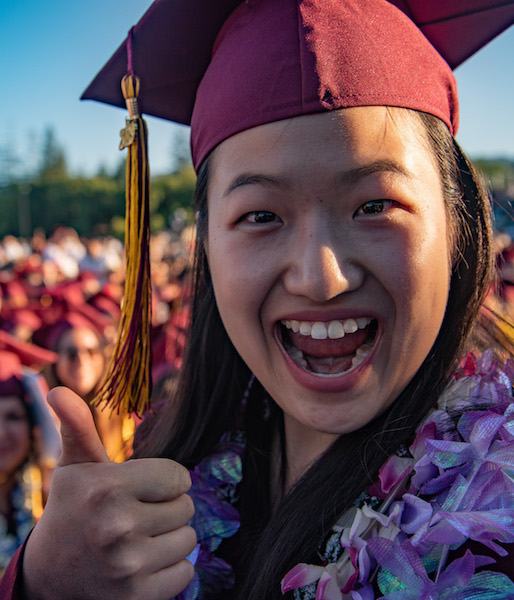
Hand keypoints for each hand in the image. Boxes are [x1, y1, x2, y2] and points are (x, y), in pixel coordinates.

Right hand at [23, 387, 195, 599]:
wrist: (49, 573)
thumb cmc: (72, 509)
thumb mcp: (75, 466)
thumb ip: (77, 426)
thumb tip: (59, 389)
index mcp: (106, 487)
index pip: (179, 476)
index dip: (166, 481)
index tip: (146, 488)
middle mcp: (117, 525)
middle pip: (187, 507)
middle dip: (169, 507)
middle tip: (140, 514)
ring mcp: (127, 565)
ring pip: (189, 539)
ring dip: (171, 537)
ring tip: (141, 538)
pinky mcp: (136, 596)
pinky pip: (185, 572)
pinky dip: (171, 568)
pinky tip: (144, 563)